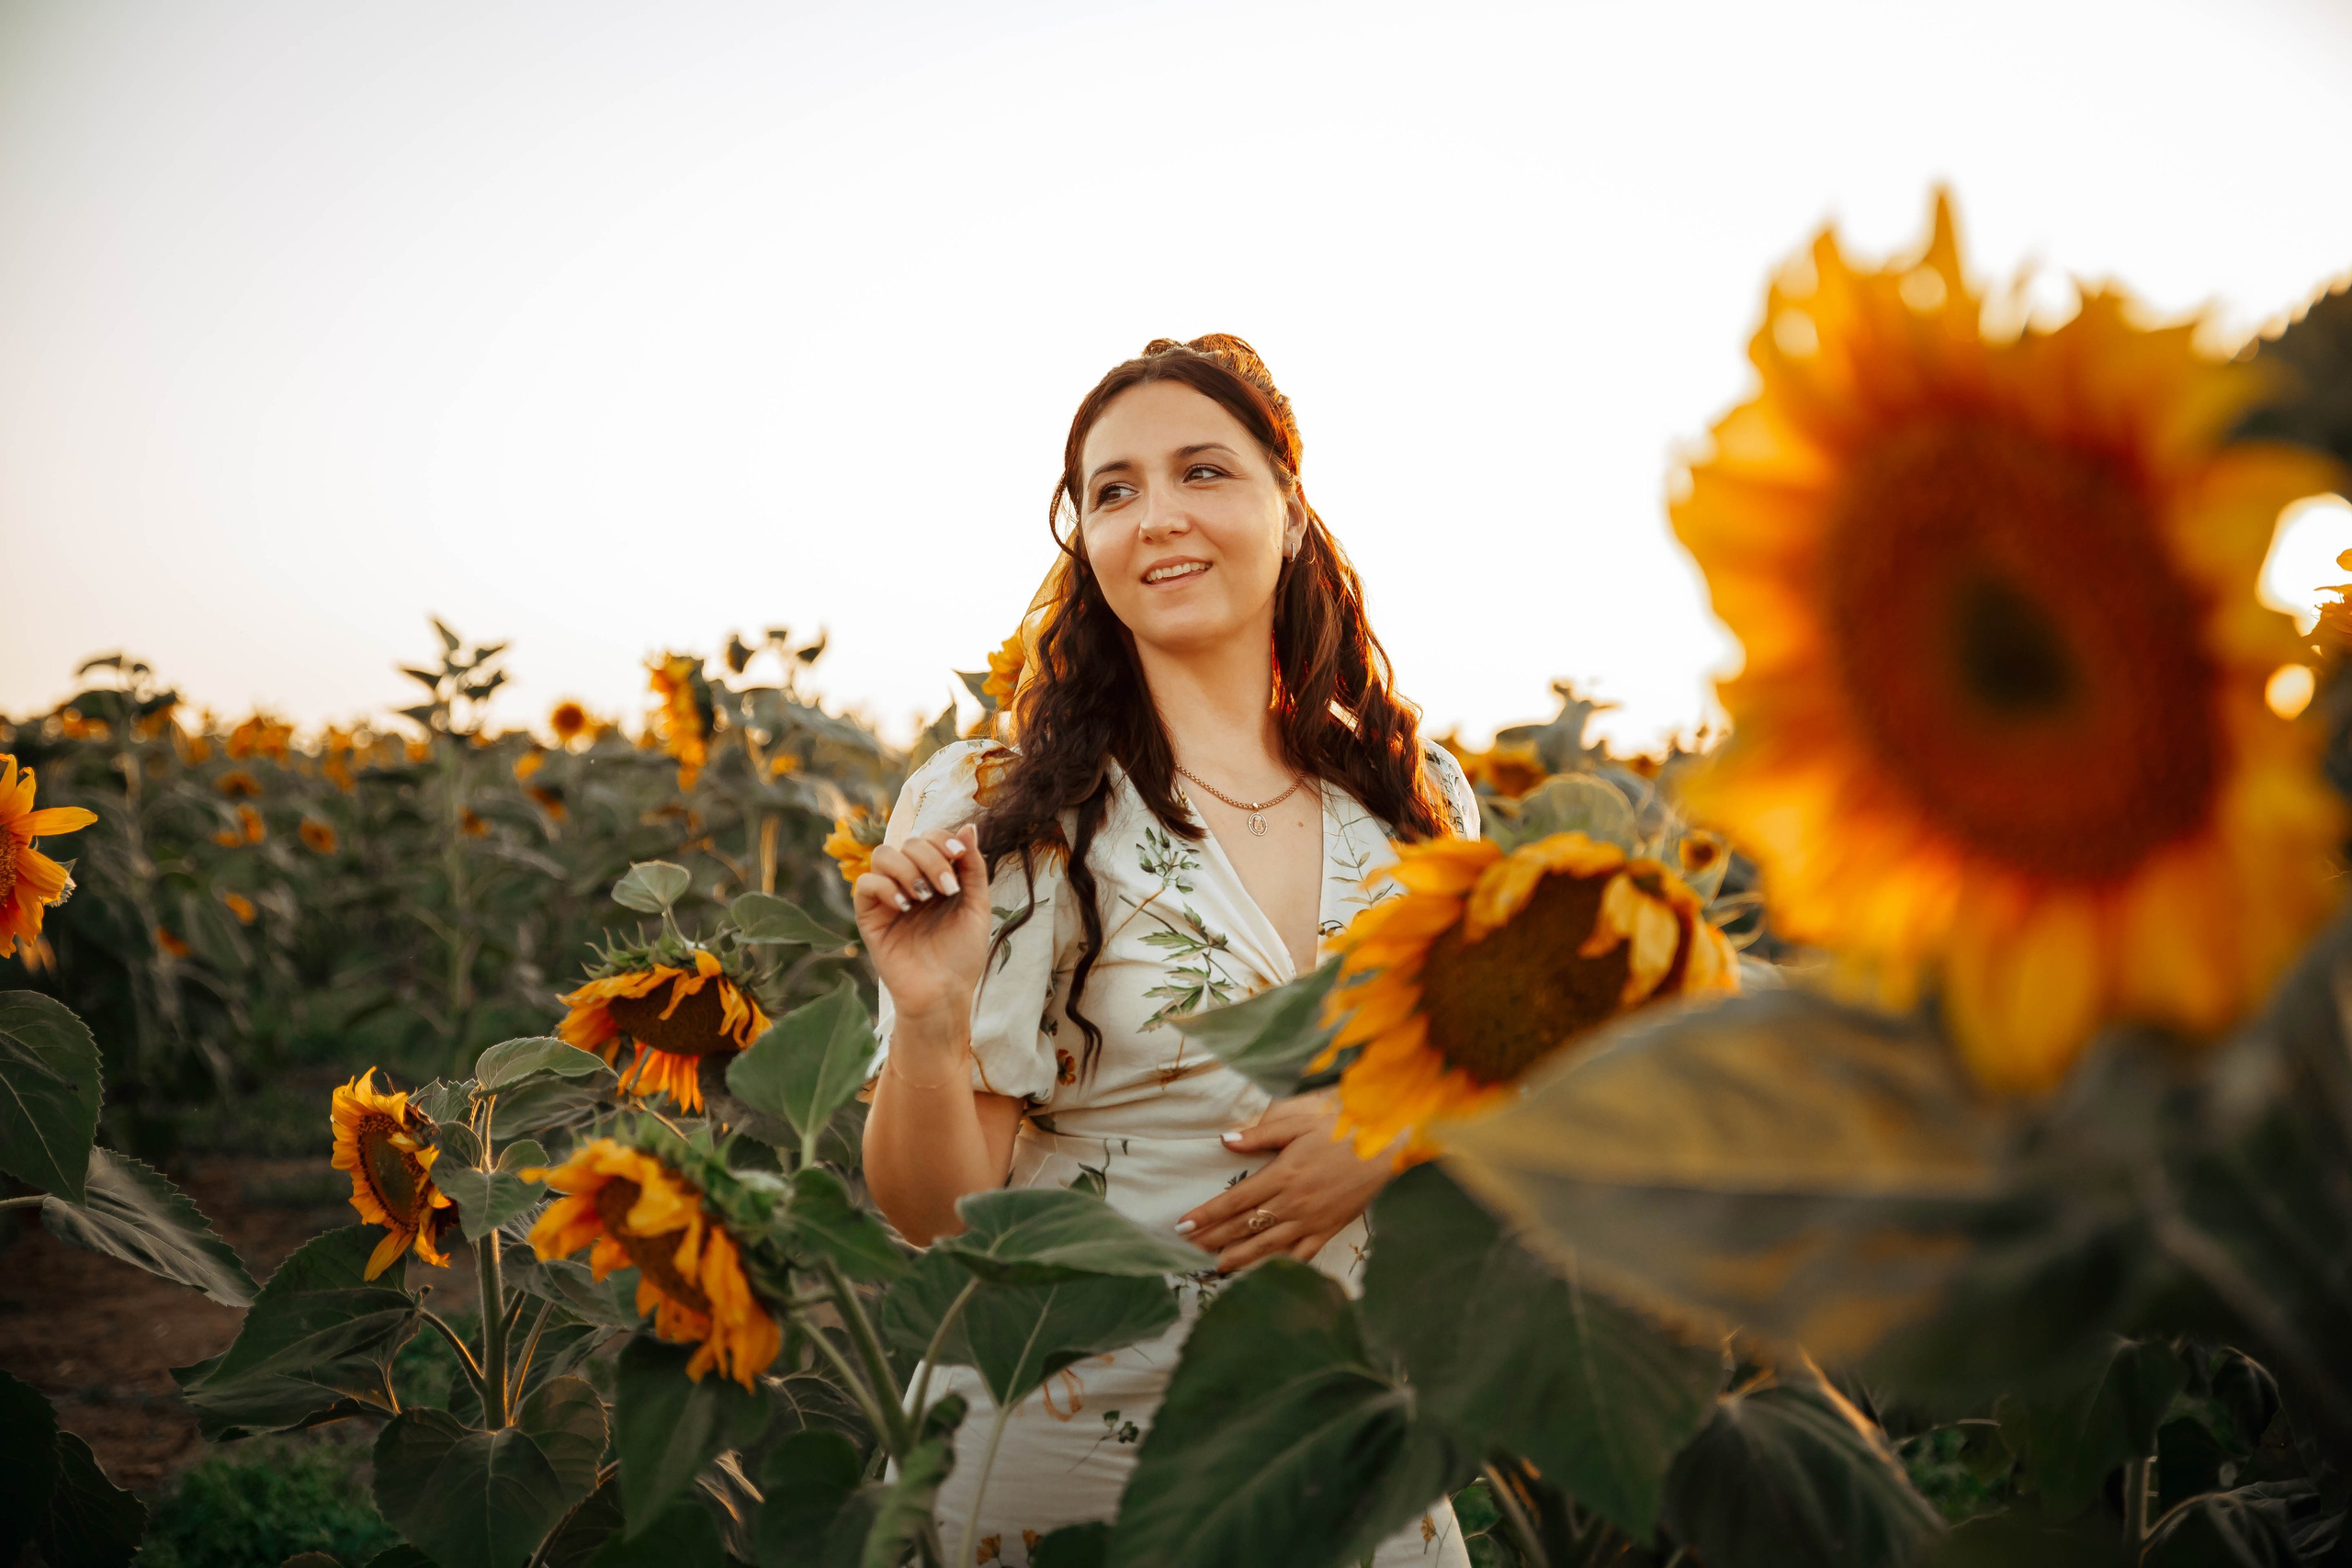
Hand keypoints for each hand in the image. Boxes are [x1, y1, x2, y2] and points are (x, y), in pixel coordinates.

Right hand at [852, 822, 991, 1034]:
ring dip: (908, 869)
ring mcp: (888, 897)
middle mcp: (910, 881)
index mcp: (936, 876)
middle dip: (931, 859)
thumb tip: (969, 827)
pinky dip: (885, 887)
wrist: (945, 993)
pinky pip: (865, 885)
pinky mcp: (870, 916)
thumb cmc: (962, 954)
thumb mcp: (977, 906)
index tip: (959, 857)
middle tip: (947, 890)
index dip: (942, 838)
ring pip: (883, 855)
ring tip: (925, 898)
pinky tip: (905, 906)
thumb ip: (973, 867)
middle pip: (909, 842)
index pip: (930, 837)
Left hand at [1177, 1092, 1400, 1272]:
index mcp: (1282, 1175)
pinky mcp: (1329, 1230)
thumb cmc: (1341, 1129)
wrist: (1385, 1147)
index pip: (1234, 1200)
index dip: (1207, 1215)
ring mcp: (1311, 1221)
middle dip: (1214, 1238)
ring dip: (1239, 1257)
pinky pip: (1301, 1254)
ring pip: (1267, 1246)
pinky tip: (1265, 1270)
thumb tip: (1226, 1140)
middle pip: (1244, 1226)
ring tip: (1216, 1266)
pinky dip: (1282, 1264)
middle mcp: (1292, 1203)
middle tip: (1188, 1248)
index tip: (1183, 1224)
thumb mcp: (1298, 1123)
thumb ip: (1260, 1134)